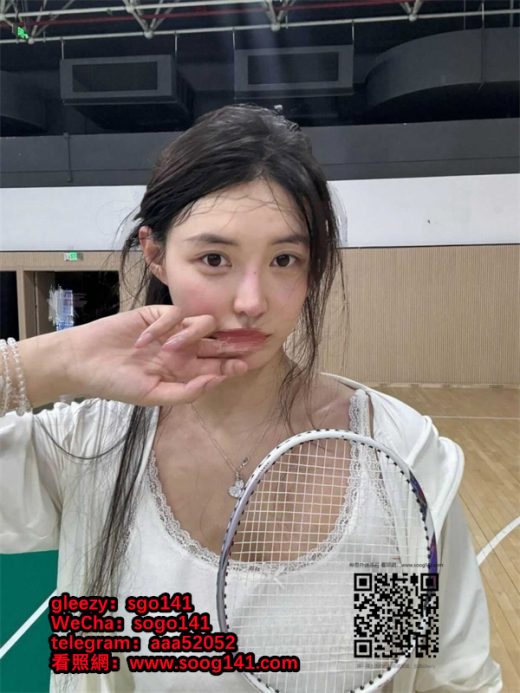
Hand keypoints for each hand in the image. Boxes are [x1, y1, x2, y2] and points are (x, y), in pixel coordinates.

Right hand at [64, 305, 248, 406]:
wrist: (85, 362)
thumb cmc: (117, 383)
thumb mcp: (153, 395)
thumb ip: (186, 392)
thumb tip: (216, 381)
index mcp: (183, 371)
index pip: (216, 366)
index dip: (232, 365)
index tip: (245, 365)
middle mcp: (182, 350)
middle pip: (216, 343)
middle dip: (231, 344)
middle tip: (245, 342)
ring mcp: (170, 331)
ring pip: (201, 324)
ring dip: (192, 335)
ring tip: (170, 349)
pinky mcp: (156, 314)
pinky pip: (174, 313)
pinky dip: (164, 326)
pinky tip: (145, 340)